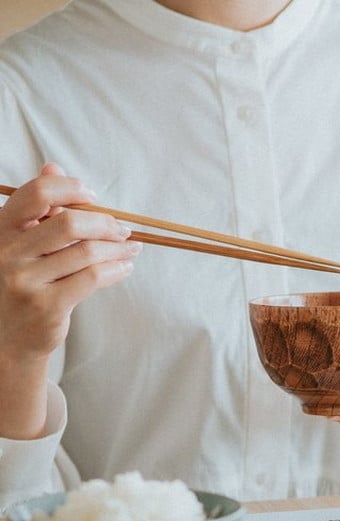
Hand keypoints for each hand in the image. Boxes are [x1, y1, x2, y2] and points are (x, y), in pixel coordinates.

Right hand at [0, 163, 140, 439]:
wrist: (7, 338)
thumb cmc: (20, 283)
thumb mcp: (21, 244)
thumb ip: (37, 210)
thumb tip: (52, 167)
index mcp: (0, 230)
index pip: (35, 194)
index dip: (70, 189)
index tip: (92, 197)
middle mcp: (7, 253)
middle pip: (69, 223)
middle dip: (105, 223)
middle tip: (122, 228)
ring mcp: (25, 281)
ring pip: (87, 252)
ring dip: (118, 247)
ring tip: (131, 248)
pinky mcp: (47, 306)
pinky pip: (92, 278)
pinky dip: (115, 269)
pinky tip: (124, 267)